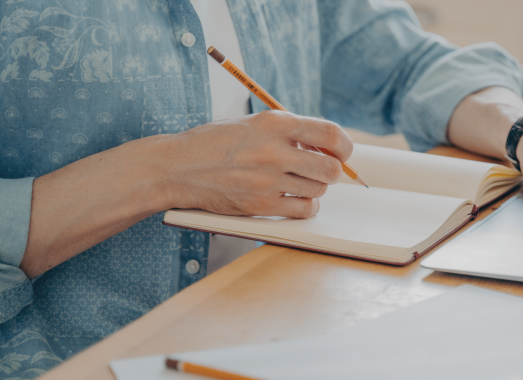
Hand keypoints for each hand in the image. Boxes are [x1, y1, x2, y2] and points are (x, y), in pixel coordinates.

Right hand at [163, 110, 353, 218]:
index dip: (344, 146)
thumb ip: (288, 132)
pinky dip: (305, 207)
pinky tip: (293, 200)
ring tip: (296, 183)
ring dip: (314, 189)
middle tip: (319, 171)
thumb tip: (326, 146)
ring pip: (318, 190)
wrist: (178, 167)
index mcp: (275, 123)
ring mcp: (268, 180)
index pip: (331, 134)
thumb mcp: (253, 124)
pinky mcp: (260, 205)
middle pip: (331, 168)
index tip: (342, 152)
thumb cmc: (215, 143)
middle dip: (330, 171)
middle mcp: (275, 150)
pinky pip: (303, 210)